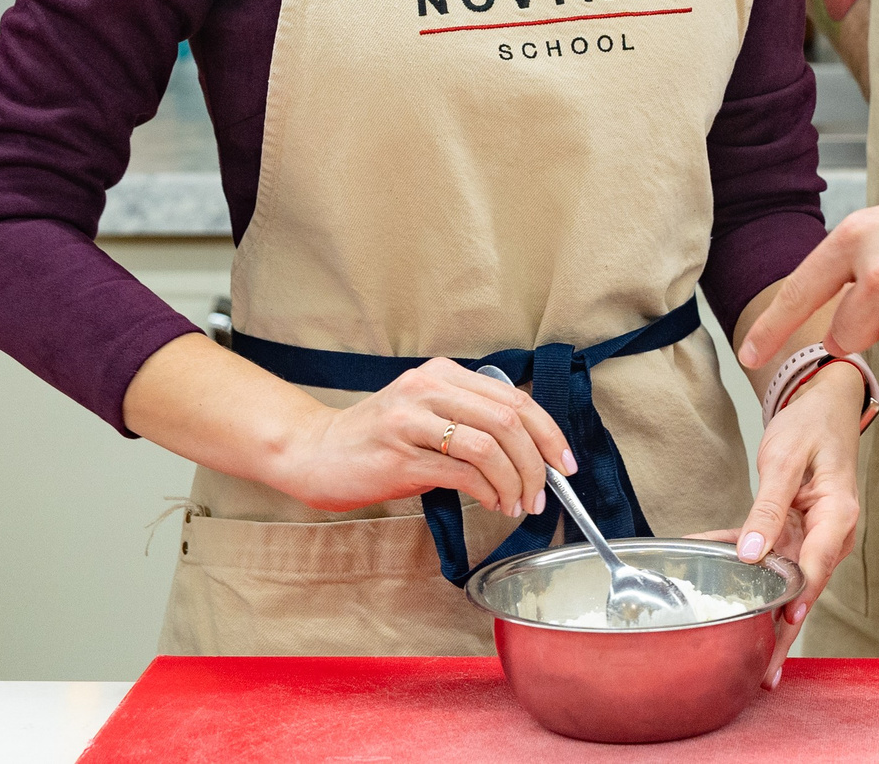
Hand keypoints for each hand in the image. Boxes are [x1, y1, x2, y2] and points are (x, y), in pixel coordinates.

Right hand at [265, 356, 574, 517]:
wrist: (315, 452)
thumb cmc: (376, 438)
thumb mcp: (425, 412)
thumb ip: (469, 418)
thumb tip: (530, 449)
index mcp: (442, 374)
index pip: (514, 398)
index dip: (548, 432)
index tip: (563, 463)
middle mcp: (428, 388)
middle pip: (509, 420)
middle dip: (537, 461)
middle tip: (544, 492)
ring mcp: (412, 421)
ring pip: (490, 446)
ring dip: (515, 482)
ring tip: (518, 504)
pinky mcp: (399, 456)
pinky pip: (463, 472)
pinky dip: (490, 492)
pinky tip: (493, 504)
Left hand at [701, 363, 863, 687]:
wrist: (825, 408)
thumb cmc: (812, 428)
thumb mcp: (786, 460)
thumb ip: (767, 506)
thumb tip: (751, 554)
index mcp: (837, 515)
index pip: (816, 564)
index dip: (799, 597)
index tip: (783, 622)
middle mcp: (828, 535)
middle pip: (804, 589)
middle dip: (784, 632)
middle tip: (765, 675)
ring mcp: (811, 537)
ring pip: (785, 584)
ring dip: (765, 618)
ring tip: (750, 664)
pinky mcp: (793, 533)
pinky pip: (765, 556)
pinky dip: (739, 568)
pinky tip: (709, 574)